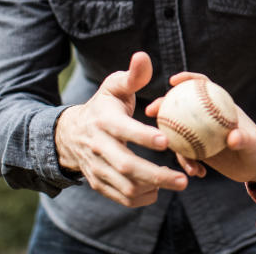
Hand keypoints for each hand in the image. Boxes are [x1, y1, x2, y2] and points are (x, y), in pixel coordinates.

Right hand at [54, 51, 186, 206]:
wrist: (70, 133)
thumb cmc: (103, 106)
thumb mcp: (114, 86)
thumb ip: (132, 75)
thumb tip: (143, 56)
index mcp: (104, 121)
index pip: (123, 130)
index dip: (143, 137)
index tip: (166, 141)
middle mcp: (98, 147)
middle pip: (126, 166)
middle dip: (156, 174)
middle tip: (184, 179)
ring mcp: (97, 168)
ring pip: (124, 186)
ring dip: (153, 188)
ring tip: (179, 182)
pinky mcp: (98, 183)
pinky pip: (119, 197)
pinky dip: (140, 199)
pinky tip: (158, 191)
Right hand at [145, 72, 255, 184]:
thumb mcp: (254, 144)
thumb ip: (244, 139)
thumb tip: (232, 138)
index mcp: (221, 106)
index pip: (203, 85)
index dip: (188, 79)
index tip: (174, 81)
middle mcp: (209, 117)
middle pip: (182, 105)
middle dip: (164, 105)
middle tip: (151, 111)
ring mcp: (202, 133)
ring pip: (179, 131)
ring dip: (174, 144)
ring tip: (186, 164)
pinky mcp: (199, 150)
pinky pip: (186, 153)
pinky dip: (188, 163)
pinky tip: (197, 174)